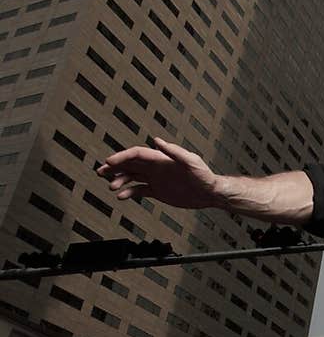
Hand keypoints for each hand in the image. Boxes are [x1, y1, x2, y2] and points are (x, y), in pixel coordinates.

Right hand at [96, 137, 220, 208]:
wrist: (210, 193)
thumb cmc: (204, 176)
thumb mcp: (191, 161)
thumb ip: (173, 151)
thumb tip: (156, 140)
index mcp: (161, 159)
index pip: (136, 155)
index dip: (122, 157)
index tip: (109, 163)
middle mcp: (156, 167)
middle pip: (130, 164)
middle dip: (114, 167)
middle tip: (100, 172)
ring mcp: (156, 179)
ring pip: (132, 177)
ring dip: (120, 180)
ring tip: (110, 186)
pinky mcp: (158, 191)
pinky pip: (139, 190)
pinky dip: (129, 192)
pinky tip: (121, 196)